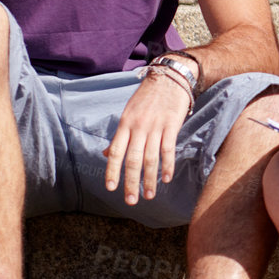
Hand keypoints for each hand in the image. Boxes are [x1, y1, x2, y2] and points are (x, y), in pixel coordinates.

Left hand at [104, 73, 191, 203]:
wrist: (169, 78)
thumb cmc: (147, 97)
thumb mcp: (128, 113)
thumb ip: (119, 136)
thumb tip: (106, 153)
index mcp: (124, 124)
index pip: (116, 152)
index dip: (113, 171)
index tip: (111, 188)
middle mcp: (138, 127)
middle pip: (133, 160)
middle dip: (131, 182)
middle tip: (131, 201)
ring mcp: (155, 126)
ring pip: (151, 158)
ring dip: (150, 179)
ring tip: (149, 195)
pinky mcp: (172, 125)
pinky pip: (168, 149)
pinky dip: (167, 165)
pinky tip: (166, 179)